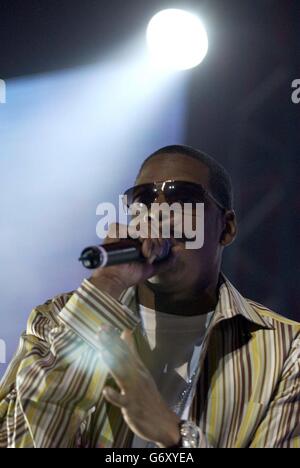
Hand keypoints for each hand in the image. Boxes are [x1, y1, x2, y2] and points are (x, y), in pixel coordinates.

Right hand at [89, 223, 180, 298]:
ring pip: (144, 225)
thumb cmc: (130, 275)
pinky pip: (131, 227)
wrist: (116, 279)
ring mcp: (124, 232)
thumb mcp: (154, 268)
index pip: (156, 228)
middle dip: (158, 241)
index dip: (163, 236)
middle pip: (152, 226)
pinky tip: (140, 247)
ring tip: (146, 254)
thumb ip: (167, 260)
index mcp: (140, 239)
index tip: (163, 248)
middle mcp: (132, 234)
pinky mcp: (115, 232)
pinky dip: (137, 235)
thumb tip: (179, 249)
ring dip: (150, 240)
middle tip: (153, 255)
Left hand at [97, 324, 180, 447]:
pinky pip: (123, 401)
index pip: (125, 349)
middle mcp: (137, 376)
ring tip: (101, 352)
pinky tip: (106, 391)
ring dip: (112, 364)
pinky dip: (115, 396)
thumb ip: (131, 351)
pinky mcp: (132, 407)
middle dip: (111, 345)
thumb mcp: (140, 370)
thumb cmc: (148, 395)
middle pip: (123, 358)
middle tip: (99, 332)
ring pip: (123, 375)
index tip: (103, 325)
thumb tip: (125, 332)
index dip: (114, 338)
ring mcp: (135, 391)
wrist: (163, 421)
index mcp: (138, 368)